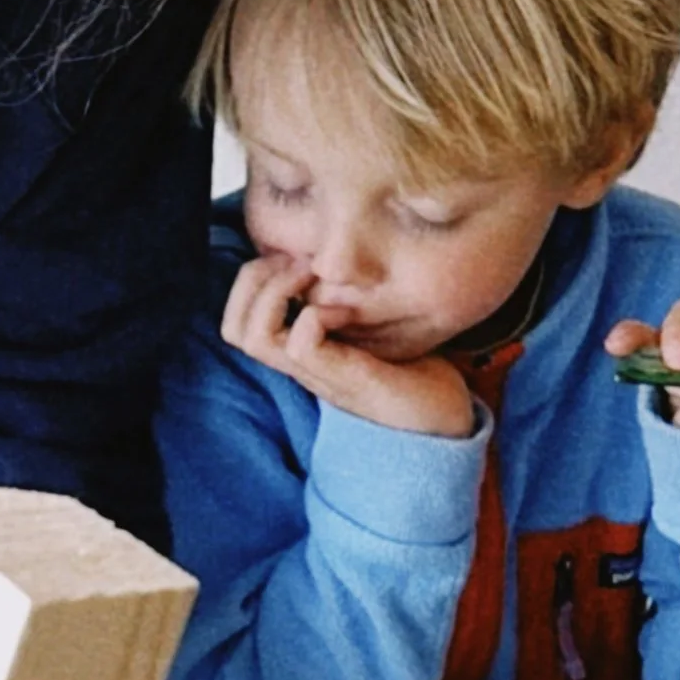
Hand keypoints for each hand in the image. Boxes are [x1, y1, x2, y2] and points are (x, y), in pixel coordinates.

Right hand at [222, 250, 479, 437]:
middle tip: (298, 262)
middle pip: (234, 328)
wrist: (446, 421)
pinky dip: (315, 313)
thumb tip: (337, 258)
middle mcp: (300, 366)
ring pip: (254, 336)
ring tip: (311, 275)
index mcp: (300, 352)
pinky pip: (300, 345)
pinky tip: (344, 306)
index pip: (237, 322)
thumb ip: (348, 301)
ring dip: (276, 292)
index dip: (251, 281)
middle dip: (254, 280)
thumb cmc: (414, 372)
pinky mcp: (347, 380)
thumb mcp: (374, 326)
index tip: (295, 258)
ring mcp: (319, 375)